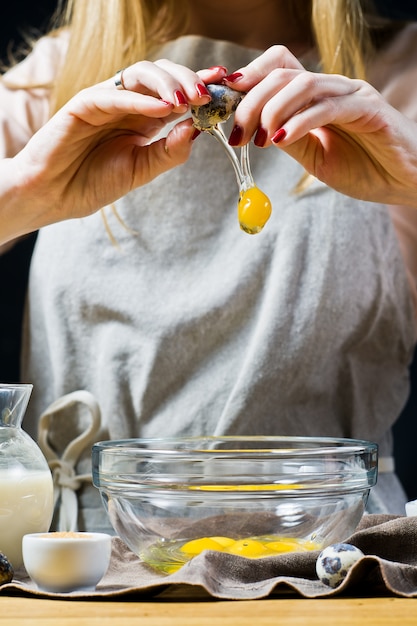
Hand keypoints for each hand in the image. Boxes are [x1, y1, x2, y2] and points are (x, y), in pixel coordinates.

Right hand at [2, 61, 225, 242]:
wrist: (54, 196)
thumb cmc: (93, 183)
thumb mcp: (141, 170)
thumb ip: (169, 152)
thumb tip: (199, 131)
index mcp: (143, 119)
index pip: (176, 93)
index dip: (200, 85)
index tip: (225, 85)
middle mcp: (127, 105)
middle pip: (163, 76)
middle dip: (189, 80)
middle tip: (207, 95)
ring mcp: (106, 101)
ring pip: (140, 75)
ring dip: (168, 83)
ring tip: (188, 100)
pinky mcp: (83, 104)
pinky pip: (114, 95)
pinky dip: (140, 99)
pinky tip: (163, 107)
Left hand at [223, 45, 416, 206]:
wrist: (407, 183)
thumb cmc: (365, 169)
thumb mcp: (315, 158)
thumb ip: (290, 139)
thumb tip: (256, 130)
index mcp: (318, 96)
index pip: (277, 69)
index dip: (246, 80)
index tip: (222, 105)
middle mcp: (333, 88)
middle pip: (282, 73)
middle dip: (249, 101)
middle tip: (236, 134)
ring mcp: (352, 94)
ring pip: (302, 83)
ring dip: (270, 109)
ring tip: (255, 139)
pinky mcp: (369, 109)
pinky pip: (328, 106)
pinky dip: (299, 122)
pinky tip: (278, 140)